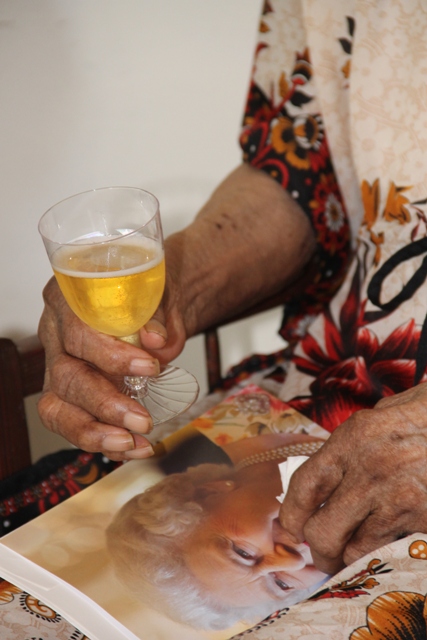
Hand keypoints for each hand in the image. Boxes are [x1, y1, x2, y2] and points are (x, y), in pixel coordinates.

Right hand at [37, 276, 185, 460]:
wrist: (153, 301)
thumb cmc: (149, 291)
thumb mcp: (160, 290)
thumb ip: (158, 315)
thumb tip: (156, 340)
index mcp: (70, 299)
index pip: (78, 332)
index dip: (110, 354)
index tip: (150, 368)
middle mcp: (55, 333)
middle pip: (65, 376)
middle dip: (105, 404)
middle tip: (143, 420)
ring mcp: (57, 365)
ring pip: (57, 408)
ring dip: (95, 432)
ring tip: (133, 444)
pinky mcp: (66, 392)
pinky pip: (71, 423)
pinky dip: (102, 440)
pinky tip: (133, 448)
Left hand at [279, 383, 426, 573]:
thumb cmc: (422, 417)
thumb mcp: (377, 418)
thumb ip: (346, 449)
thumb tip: (321, 483)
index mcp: (352, 440)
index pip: (304, 487)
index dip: (290, 516)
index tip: (290, 529)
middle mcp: (370, 472)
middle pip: (322, 531)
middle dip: (319, 550)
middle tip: (323, 554)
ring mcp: (399, 500)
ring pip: (355, 553)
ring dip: (351, 560)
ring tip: (353, 557)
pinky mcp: (424, 522)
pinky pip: (391, 553)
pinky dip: (384, 557)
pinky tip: (385, 549)